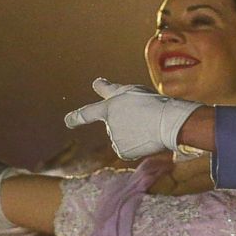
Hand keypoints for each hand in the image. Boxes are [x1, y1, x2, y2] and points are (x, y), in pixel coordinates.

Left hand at [64, 79, 199, 159]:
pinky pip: (128, 150)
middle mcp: (108, 125)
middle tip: (144, 116)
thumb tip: (97, 83)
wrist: (167, 122)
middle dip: (126, 122)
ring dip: (133, 133)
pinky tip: (146, 138)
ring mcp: (114, 139)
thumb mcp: (130, 91)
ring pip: (121, 138)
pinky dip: (137, 146)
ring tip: (148, 126)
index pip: (87, 113)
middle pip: (114, 126)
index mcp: (107, 108)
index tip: (68, 122)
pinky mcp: (122, 152)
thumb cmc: (151, 103)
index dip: (76, 118)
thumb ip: (110, 89)